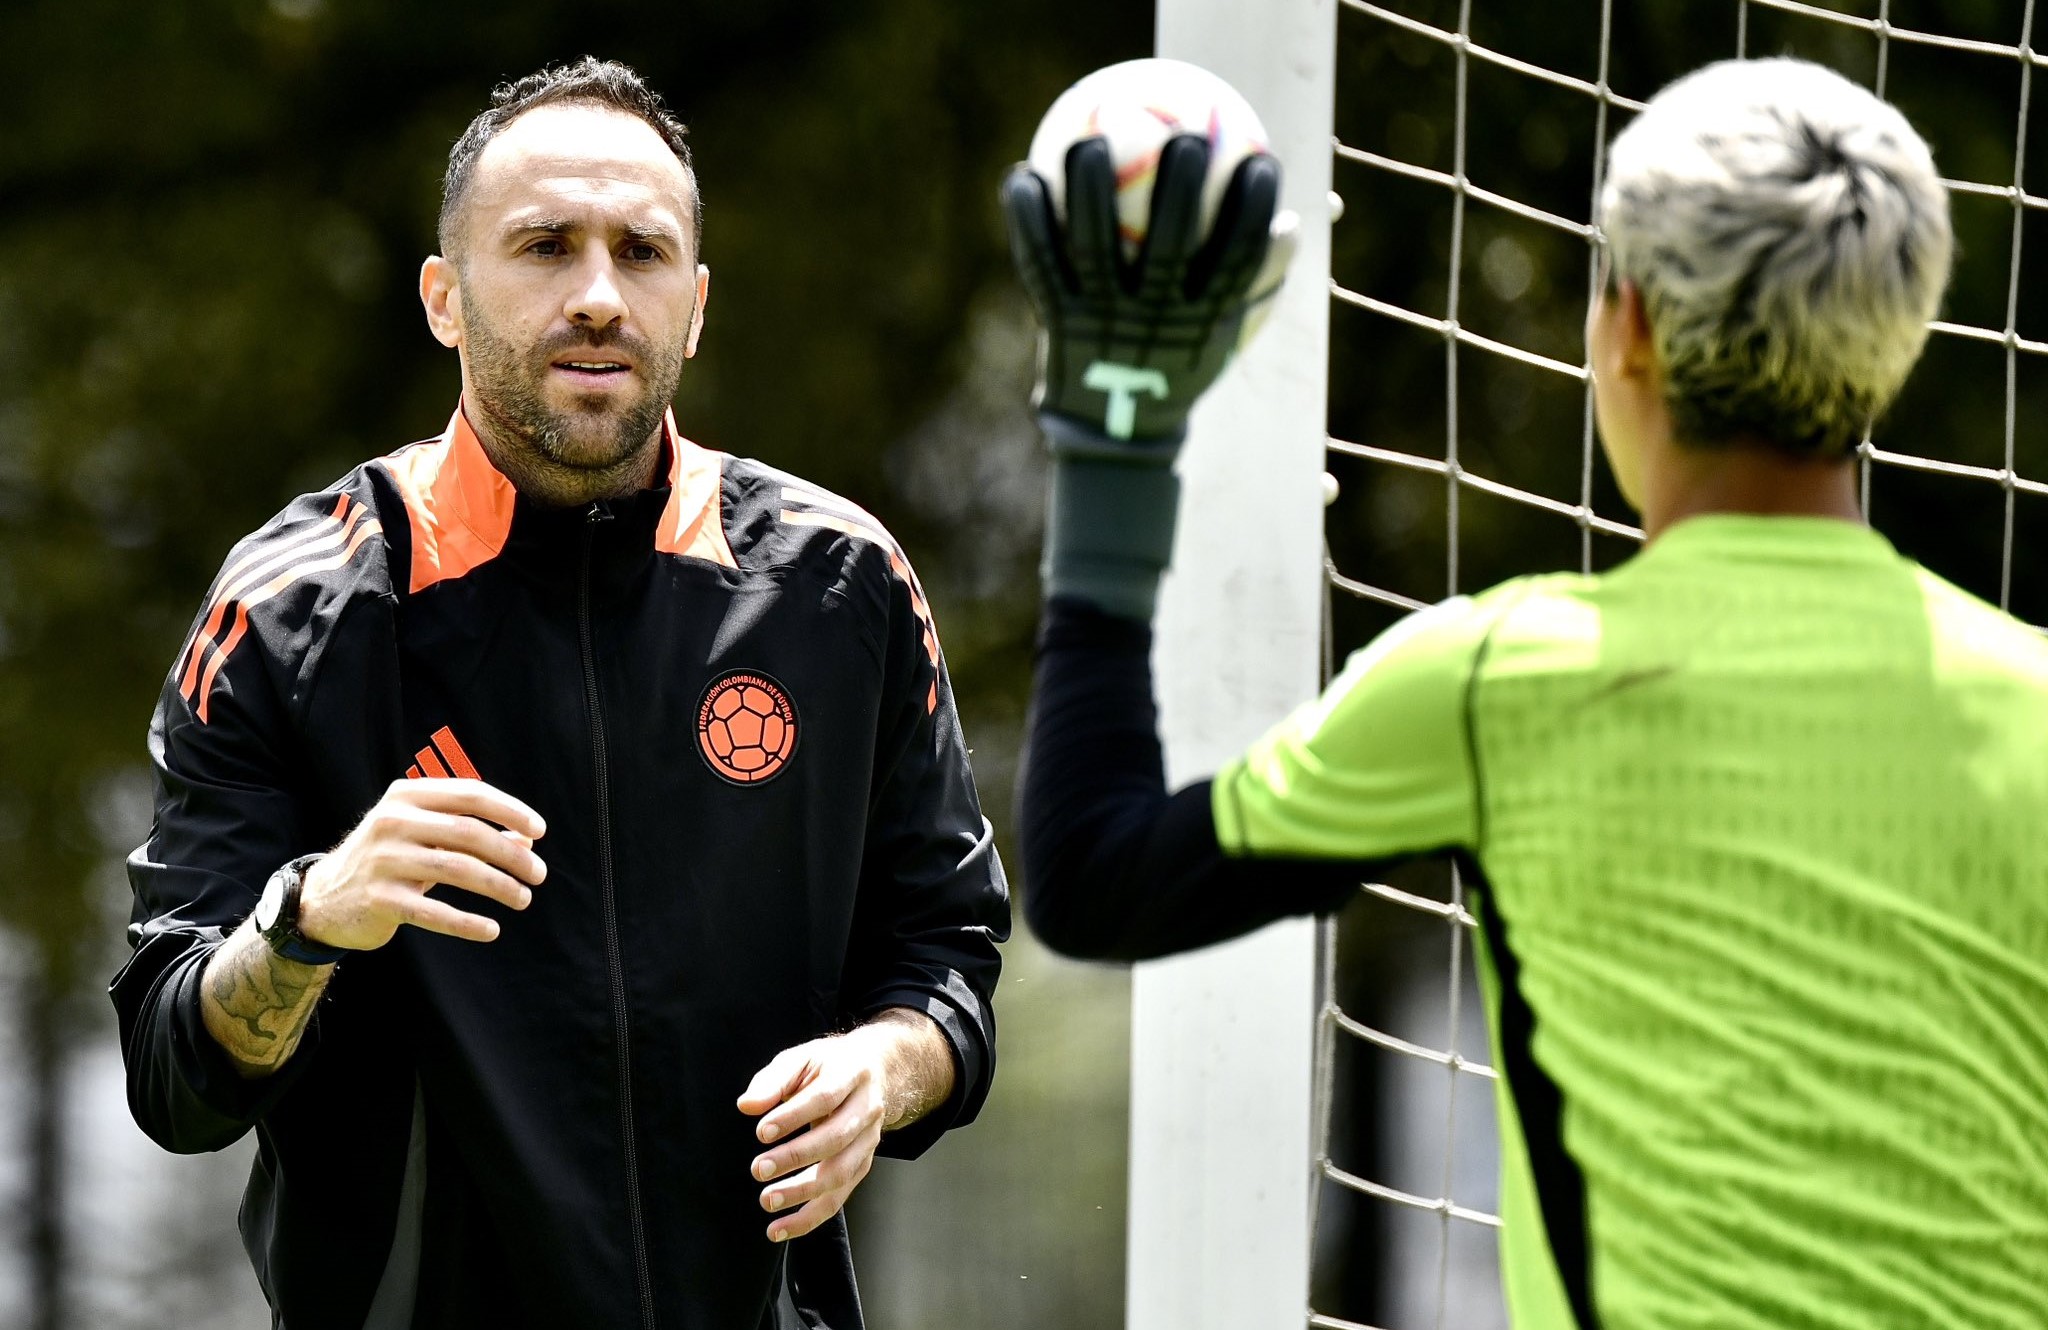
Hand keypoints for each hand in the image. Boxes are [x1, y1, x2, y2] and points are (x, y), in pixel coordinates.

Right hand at [297, 778, 546, 950]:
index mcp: (406, 796)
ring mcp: (383, 861)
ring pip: (458, 870)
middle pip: (469, 833)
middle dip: (512, 855)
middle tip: (539, 874)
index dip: (510, 811)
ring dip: (499, 887)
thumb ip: (470, 830)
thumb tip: (527, 839)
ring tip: (523, 899)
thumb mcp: (424, 834)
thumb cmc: (389, 858)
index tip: (539, 831)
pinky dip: (467, 922)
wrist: (324, 898)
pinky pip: (434, 913)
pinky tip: (491, 930)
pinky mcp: (379, 900)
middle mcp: (392, 823)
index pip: (470, 794)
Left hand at [736, 1027, 893, 1242]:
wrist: (873, 1073)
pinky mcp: (862, 1166)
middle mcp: (867, 1109)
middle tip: (759, 1168)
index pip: (824, 1098)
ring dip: (803, 1192)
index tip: (762, 1132)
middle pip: (836, 1139)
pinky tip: (780, 1227)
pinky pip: (838, 1198)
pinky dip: (809, 1217)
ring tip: (768, 1200)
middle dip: (796, 1157)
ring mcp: (868, 1141)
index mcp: (852, 1074)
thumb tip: (747, 1106)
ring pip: (841, 1173)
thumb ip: (773, 1080)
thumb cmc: (828, 1066)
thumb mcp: (801, 1059)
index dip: (794, 1116)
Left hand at [1002, 133, 1293, 445]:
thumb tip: (1294, 223)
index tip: (1261, 160)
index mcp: (1201, 321)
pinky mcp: (1058, 320)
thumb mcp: (1224, 334)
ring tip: (1091, 139)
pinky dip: (1028, 220)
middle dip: (1181, 187)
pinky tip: (1021, 175)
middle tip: (1187, 135)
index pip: (1237, 258)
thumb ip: (1257, 280)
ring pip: (1094, 246)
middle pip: (1170, 245)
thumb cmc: (1177, 364)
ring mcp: (1102, 319)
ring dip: (1091, 189)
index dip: (1251, 209)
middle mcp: (1153, 320)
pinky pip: (1040, 261)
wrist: (1114, 428)